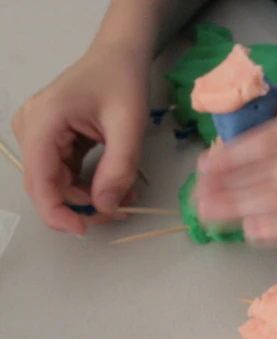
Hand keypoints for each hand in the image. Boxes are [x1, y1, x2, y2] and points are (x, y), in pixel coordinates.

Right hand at [12, 44, 147, 234]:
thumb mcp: (129, 126)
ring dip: (90, 196)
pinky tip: (117, 185)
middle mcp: (31, 129)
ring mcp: (38, 134)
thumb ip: (119, 167)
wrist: (119, 56)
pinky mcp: (51, 139)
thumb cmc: (122, 82)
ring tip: (127, 196)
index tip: (84, 229)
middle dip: (82, 205)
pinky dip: (90, 184)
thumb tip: (105, 206)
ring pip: (57, 182)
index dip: (57, 212)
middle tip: (121, 211)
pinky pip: (65, 172)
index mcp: (43, 122)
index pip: (39, 179)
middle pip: (46, 185)